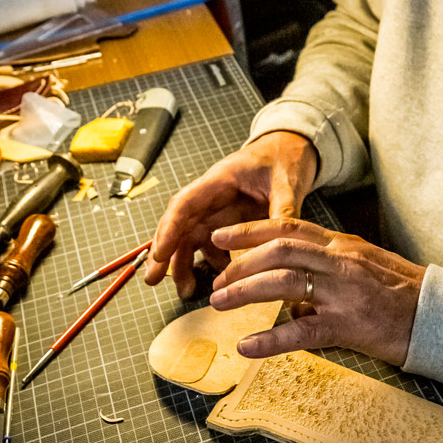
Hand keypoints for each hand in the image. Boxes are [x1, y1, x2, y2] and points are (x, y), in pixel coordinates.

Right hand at [144, 132, 317, 298]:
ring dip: (184, 263)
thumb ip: (283, 209)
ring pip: (192, 238)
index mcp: (220, 180)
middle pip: (180, 224)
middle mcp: (212, 198)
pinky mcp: (228, 224)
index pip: (185, 203)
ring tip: (186, 291)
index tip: (159, 253)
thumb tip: (281, 241)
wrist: (290, 151)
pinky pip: (213, 246)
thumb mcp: (287, 181)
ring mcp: (218, 212)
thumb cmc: (283, 158)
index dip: (170, 228)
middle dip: (165, 252)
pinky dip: (212, 264)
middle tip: (152, 279)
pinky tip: (220, 282)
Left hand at [209, 218, 425, 365]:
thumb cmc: (405, 295)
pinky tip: (247, 347)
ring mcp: (344, 293)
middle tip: (217, 277)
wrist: (441, 316)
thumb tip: (294, 301)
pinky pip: (301, 332)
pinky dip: (269, 340)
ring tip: (220, 302)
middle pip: (279, 250)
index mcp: (343, 246)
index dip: (250, 230)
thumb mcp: (365, 269)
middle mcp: (340, 262)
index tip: (222, 236)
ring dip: (245, 291)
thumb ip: (328, 273)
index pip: (289, 229)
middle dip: (241, 261)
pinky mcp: (349, 326)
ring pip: (284, 283)